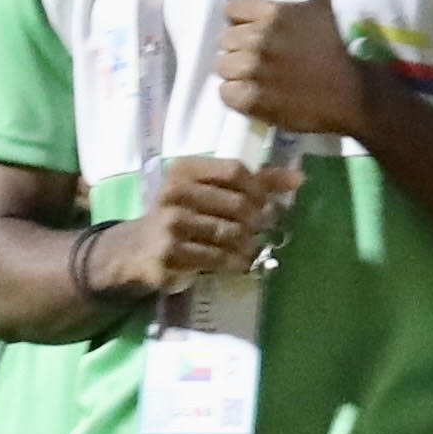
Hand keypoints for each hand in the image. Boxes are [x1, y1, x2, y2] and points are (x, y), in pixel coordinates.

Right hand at [90, 157, 296, 299]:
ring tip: (250, 248)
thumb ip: (251, 182)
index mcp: (184, 170)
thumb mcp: (206, 191)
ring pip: (230, 234)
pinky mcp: (169, 255)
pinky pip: (216, 259)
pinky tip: (237, 263)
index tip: (268, 202)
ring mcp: (170, 225)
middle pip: (237, 204)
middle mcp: (174, 193)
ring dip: (248, 245)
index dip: (260, 188)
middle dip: (257, 220)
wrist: (133, 249)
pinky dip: (234, 263)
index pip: (235, 170)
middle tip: (260, 229)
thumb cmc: (178, 214)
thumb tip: (299, 178)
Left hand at [209, 0, 384, 145]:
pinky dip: (235, 94)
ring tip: (253, 77)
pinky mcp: (251, 97)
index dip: (239, 18)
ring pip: (222, 66)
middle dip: (238, 46)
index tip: (248, 27)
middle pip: (226, 39)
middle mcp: (258, 38)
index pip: (232, 9)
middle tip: (255, 56)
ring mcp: (252, 69)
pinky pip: (225, 92)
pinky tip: (251, 94)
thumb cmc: (336, 50)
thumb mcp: (321, 11)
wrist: (350, 92)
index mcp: (272, 13)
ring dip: (236, 71)